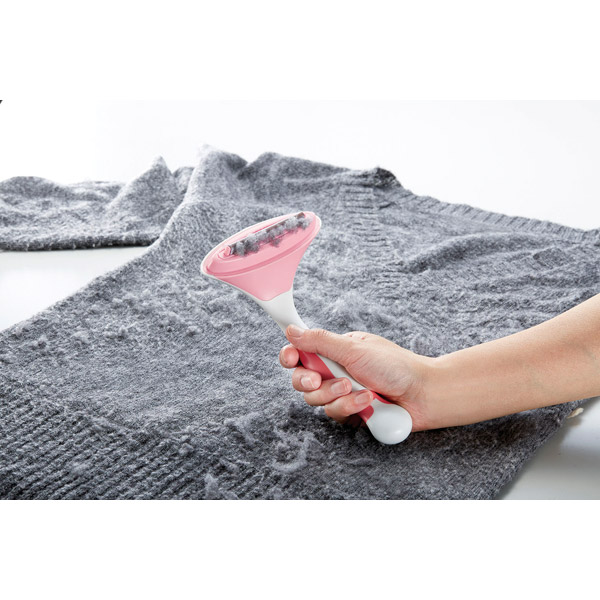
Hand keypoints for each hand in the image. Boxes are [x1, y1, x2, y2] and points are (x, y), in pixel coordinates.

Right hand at [279, 325, 434, 430]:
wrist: (422, 395)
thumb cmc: (395, 366)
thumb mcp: (354, 349)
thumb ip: (320, 341)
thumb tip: (292, 330)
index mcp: (336, 351)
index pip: (302, 352)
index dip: (291, 356)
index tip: (290, 358)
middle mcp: (336, 371)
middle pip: (301, 379)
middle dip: (308, 381)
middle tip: (319, 379)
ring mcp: (342, 393)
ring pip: (315, 399)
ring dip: (335, 395)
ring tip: (359, 389)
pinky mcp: (350, 412)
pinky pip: (334, 413)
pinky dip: (350, 407)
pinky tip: (368, 401)